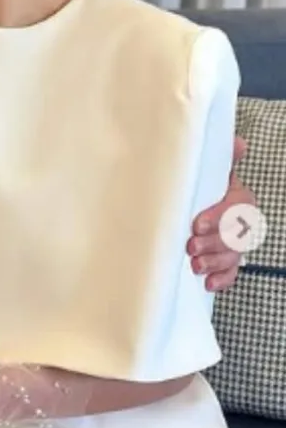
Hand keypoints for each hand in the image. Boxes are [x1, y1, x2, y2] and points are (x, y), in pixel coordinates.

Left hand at [188, 136, 255, 290]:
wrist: (188, 197)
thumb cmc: (198, 183)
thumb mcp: (207, 168)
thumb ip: (221, 157)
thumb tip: (238, 143)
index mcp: (237, 196)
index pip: (238, 207)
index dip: (219, 217)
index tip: (197, 224)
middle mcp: (240, 220)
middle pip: (236, 235)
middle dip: (214, 243)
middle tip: (191, 245)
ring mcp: (235, 241)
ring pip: (233, 255)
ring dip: (215, 261)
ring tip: (195, 265)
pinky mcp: (227, 259)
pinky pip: (231, 272)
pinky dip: (222, 279)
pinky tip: (209, 284)